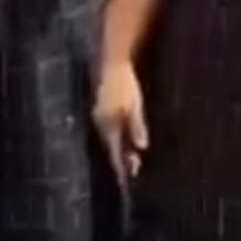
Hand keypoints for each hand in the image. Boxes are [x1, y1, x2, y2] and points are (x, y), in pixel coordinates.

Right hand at [94, 59, 148, 185]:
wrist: (113, 62)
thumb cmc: (126, 84)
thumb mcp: (135, 106)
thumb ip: (137, 127)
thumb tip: (141, 148)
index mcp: (108, 125)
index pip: (115, 151)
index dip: (121, 165)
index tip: (128, 178)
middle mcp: (100, 123)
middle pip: (111, 146)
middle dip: (122, 159)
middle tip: (135, 169)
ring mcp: (99, 116)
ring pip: (109, 138)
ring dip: (120, 148)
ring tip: (131, 158)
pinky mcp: (101, 109)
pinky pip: (108, 129)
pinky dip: (117, 137)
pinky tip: (124, 138)